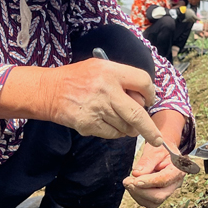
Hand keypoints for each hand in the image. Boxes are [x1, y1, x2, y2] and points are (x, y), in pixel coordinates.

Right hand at [44, 58, 162, 142]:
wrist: (49, 91)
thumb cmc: (77, 78)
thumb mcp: (100, 67)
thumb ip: (121, 79)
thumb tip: (142, 100)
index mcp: (111, 72)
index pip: (143, 82)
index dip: (150, 93)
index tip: (150, 100)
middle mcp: (106, 90)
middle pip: (138, 114)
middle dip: (150, 130)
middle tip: (157, 139)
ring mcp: (97, 109)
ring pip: (125, 127)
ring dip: (129, 129)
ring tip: (123, 122)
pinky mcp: (89, 124)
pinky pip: (112, 134)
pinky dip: (115, 133)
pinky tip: (109, 124)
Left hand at [123, 109, 185, 207]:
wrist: (164, 150)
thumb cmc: (161, 148)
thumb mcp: (155, 149)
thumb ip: (147, 161)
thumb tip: (136, 174)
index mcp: (178, 169)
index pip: (164, 180)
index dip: (149, 182)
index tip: (135, 180)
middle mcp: (175, 183)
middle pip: (159, 196)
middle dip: (141, 191)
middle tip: (127, 181)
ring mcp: (168, 191)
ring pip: (153, 203)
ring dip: (137, 194)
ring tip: (129, 181)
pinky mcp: (160, 195)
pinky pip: (148, 203)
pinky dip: (138, 196)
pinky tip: (133, 185)